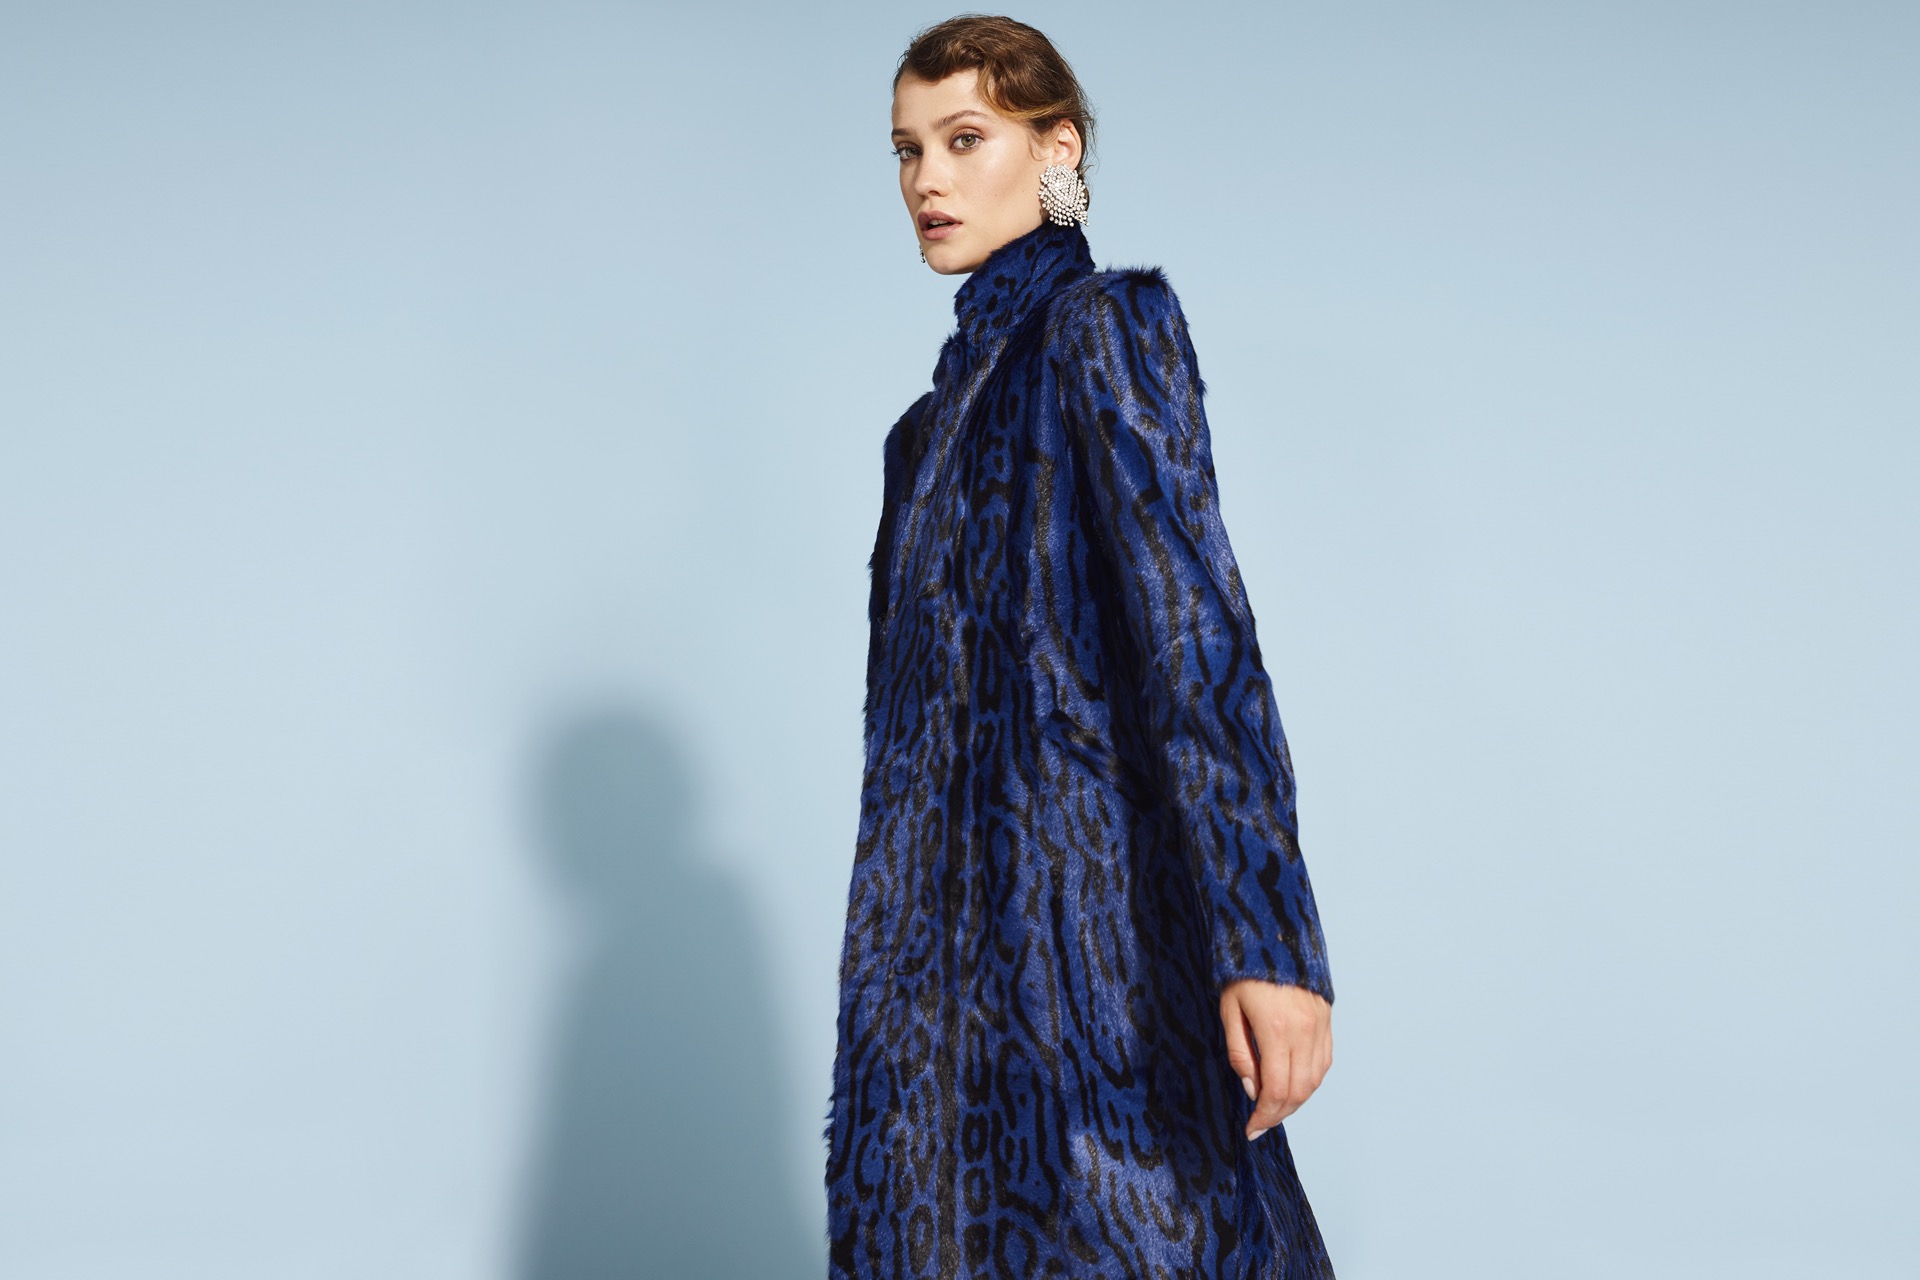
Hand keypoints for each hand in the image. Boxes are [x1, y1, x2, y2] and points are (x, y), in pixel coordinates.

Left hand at [1220, 980, 1331, 1140]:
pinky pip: (1324, 1062)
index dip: (1264, 1116)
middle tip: (1260, 1124)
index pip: (1275, 1090)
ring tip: (1274, 1108)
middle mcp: (1304, 1032)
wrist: (1273, 938)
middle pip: (1298, 1091)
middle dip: (1279, 1114)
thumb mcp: (1229, 1010)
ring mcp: (1320, 1026)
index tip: (1251, 1130)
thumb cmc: (1243, 973)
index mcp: (1276, 1031)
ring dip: (1296, 1101)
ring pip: (1315, 1080)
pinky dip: (1311, 1081)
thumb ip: (1240, 1053)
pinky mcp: (1327, 1020)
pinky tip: (1294, 1086)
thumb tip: (1253, 1089)